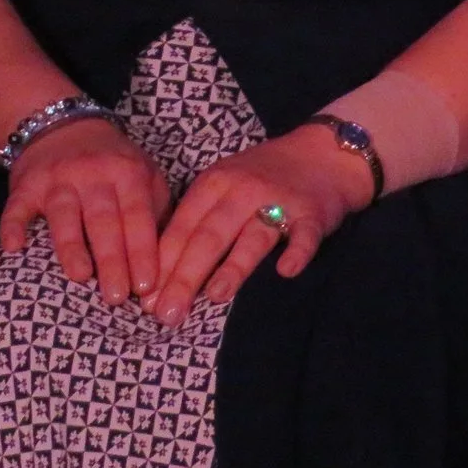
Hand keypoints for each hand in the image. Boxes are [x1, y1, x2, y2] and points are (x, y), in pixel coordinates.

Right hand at [0, 115, 174, 306]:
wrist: (63, 125)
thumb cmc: (112, 164)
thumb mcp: (145, 175)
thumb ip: (157, 213)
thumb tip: (169, 267)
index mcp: (127, 172)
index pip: (137, 216)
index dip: (142, 251)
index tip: (147, 286)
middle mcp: (92, 173)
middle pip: (102, 220)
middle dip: (111, 259)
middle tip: (116, 297)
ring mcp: (57, 178)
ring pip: (64, 214)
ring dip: (71, 245)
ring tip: (80, 276)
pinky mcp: (26, 183)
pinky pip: (17, 205)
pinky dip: (13, 224)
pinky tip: (13, 247)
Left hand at [145, 125, 373, 327]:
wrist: (322, 154)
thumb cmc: (261, 177)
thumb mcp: (222, 186)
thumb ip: (198, 221)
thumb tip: (163, 272)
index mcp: (213, 185)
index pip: (181, 227)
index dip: (162, 264)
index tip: (146, 299)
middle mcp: (241, 191)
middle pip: (208, 236)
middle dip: (184, 276)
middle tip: (168, 312)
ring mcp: (278, 202)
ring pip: (251, 237)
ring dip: (232, 266)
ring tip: (214, 297)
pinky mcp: (312, 214)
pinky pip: (304, 236)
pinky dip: (297, 253)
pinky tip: (286, 271)